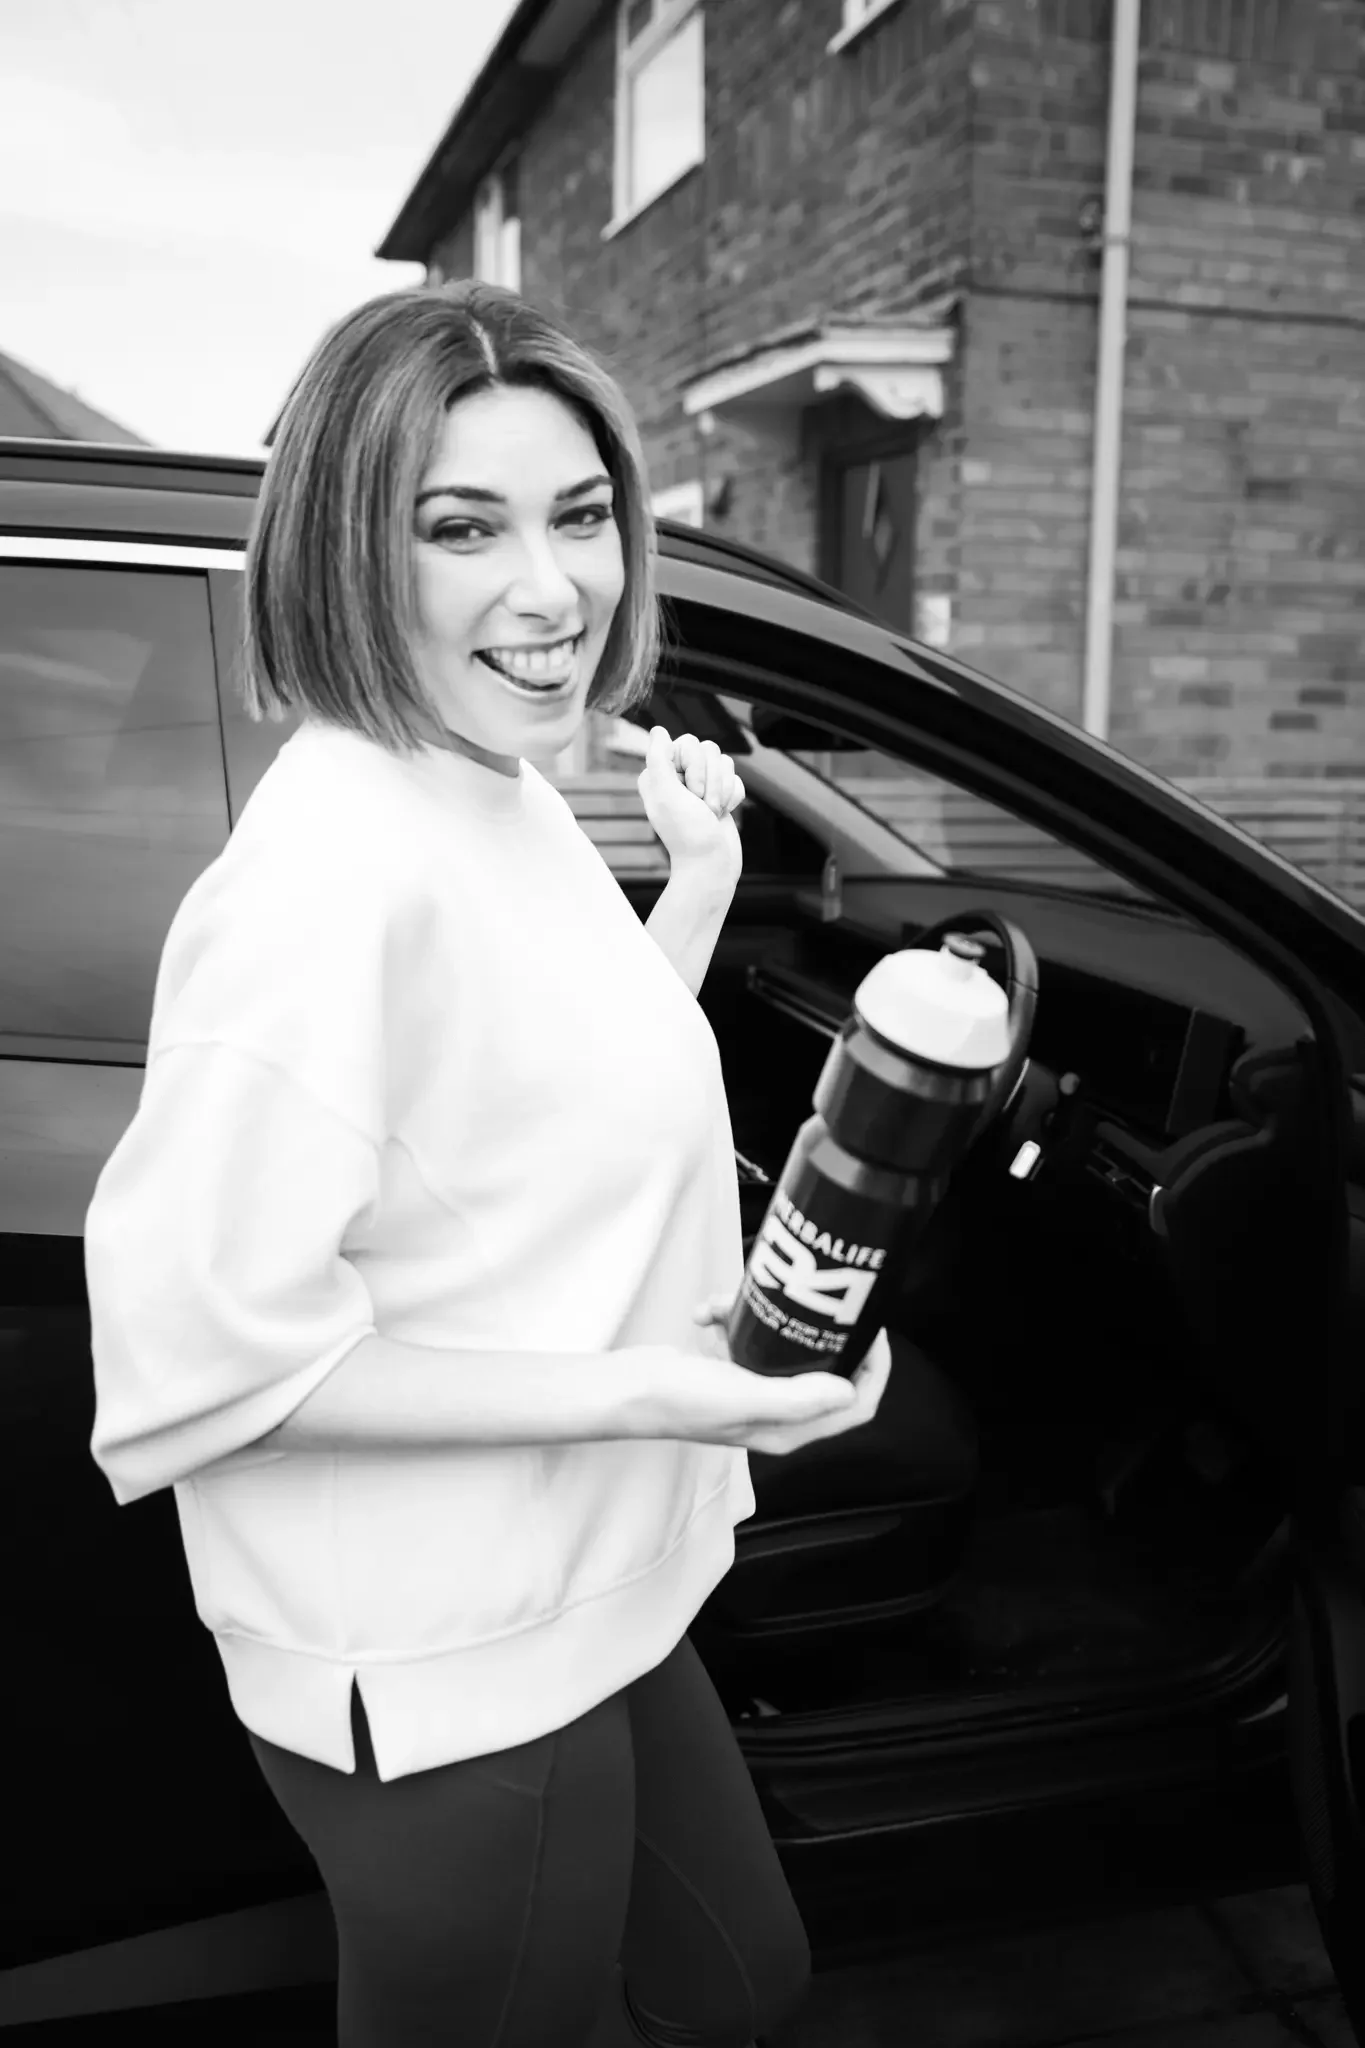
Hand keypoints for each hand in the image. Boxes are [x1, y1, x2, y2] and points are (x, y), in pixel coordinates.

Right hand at [632, 1298, 892, 1456]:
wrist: (625, 1391)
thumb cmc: (679, 1400)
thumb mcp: (743, 1396)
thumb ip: (798, 1397)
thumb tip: (850, 1389)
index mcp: (789, 1429)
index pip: (855, 1405)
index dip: (873, 1370)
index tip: (871, 1329)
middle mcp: (778, 1413)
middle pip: (826, 1369)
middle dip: (821, 1330)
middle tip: (821, 1296)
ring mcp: (753, 1390)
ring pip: (783, 1345)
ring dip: (764, 1317)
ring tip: (733, 1303)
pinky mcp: (730, 1369)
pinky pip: (747, 1335)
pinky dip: (730, 1315)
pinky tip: (710, 1311)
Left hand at [636, 726, 744, 875]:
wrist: (712, 864)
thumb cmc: (687, 833)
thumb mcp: (666, 794)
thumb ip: (658, 758)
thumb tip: (658, 730)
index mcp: (659, 772)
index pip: (687, 743)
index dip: (694, 766)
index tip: (689, 792)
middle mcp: (678, 775)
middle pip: (709, 749)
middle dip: (711, 780)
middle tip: (701, 806)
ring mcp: (701, 784)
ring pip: (725, 762)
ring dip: (722, 790)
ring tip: (712, 812)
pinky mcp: (720, 793)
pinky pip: (736, 778)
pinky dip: (733, 797)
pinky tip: (722, 814)